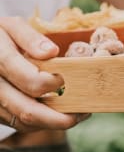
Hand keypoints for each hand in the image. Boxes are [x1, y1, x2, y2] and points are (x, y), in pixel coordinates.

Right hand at [0, 17, 89, 131]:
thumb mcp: (11, 27)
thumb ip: (30, 38)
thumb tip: (52, 52)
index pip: (31, 80)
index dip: (54, 84)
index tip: (71, 79)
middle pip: (27, 110)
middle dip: (59, 116)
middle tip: (83, 112)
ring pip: (24, 122)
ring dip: (53, 123)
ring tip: (77, 114)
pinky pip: (19, 124)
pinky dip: (42, 123)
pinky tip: (60, 114)